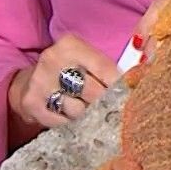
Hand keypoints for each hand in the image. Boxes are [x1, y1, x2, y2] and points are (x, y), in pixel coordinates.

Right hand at [6, 33, 120, 131]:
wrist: (29, 82)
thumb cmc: (68, 72)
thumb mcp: (87, 62)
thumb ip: (111, 70)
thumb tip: (140, 83)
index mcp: (70, 45)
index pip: (106, 70)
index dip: (121, 88)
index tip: (131, 99)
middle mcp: (53, 59)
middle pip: (95, 93)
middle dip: (106, 105)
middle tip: (112, 110)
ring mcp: (40, 82)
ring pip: (80, 111)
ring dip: (88, 117)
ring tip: (87, 112)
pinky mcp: (32, 103)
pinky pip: (64, 123)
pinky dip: (72, 124)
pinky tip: (70, 117)